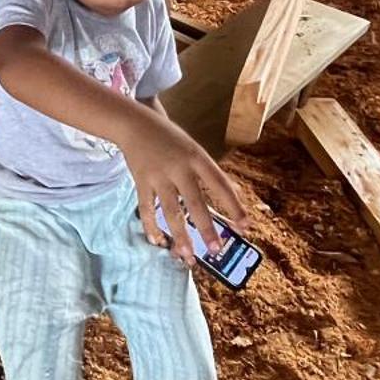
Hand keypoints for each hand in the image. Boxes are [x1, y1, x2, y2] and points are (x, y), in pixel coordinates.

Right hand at [118, 111, 249, 254]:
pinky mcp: (141, 182)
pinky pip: (147, 209)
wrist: (134, 123)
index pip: (220, 184)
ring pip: (170, 211)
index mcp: (197, 157)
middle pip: (195, 202)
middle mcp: (179, 167)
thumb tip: (234, 192)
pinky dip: (152, 227)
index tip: (245, 226)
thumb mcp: (194, 149)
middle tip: (216, 249)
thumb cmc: (170, 138)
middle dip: (207, 228)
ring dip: (180, 235)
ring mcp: (158, 176)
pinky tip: (158, 242)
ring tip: (188, 256)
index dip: (233, 206)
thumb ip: (210, 172)